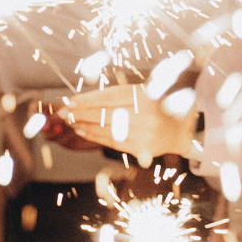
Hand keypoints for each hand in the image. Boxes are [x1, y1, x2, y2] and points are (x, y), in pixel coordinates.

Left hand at [61, 84, 194, 160]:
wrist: (178, 130)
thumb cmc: (153, 107)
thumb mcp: (139, 93)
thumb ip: (115, 95)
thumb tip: (80, 99)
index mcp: (144, 95)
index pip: (109, 96)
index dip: (87, 99)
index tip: (70, 100)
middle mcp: (145, 113)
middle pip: (105, 113)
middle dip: (80, 113)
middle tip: (63, 112)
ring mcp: (145, 132)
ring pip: (107, 129)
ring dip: (84, 126)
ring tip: (70, 122)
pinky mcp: (143, 148)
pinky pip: (113, 142)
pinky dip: (95, 136)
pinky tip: (82, 131)